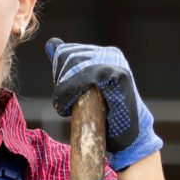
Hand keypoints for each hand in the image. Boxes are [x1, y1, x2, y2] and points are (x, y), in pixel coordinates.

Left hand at [46, 39, 162, 170]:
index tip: (63, 94)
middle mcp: (110, 54)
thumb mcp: (83, 86)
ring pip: (74, 65)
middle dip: (60, 82)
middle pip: (67, 57)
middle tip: (64, 104)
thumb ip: (68, 65)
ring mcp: (116, 62)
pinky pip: (84, 76)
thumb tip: (51, 43)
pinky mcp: (118, 75)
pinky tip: (68, 109)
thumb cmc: (105, 114)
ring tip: (66, 108)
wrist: (128, 136)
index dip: (58, 74)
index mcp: (102, 53)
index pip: (66, 52)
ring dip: (63, 90)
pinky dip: (68, 92)